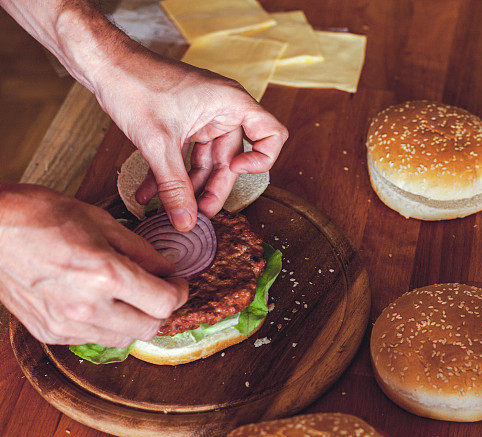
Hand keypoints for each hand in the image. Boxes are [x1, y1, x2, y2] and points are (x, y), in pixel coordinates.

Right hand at [0, 185, 188, 346]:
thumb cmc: (40, 216)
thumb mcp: (102, 222)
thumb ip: (142, 251)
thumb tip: (168, 269)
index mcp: (105, 275)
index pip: (164, 303)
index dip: (180, 293)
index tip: (178, 283)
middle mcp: (87, 306)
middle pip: (150, 329)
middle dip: (161, 310)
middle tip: (159, 291)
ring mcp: (65, 325)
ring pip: (123, 340)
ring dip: (134, 321)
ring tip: (128, 297)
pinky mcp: (48, 334)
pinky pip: (92, 339)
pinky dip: (105, 325)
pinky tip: (98, 302)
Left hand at [94, 52, 287, 230]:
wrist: (104, 63)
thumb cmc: (134, 83)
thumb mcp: (158, 143)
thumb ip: (174, 186)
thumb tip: (187, 222)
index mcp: (230, 103)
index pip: (272, 134)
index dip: (262, 160)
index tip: (236, 172)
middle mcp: (222, 110)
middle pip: (233, 159)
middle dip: (215, 188)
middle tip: (199, 214)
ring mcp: (202, 117)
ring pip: (208, 162)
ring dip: (190, 187)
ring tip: (174, 210)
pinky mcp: (183, 124)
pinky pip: (186, 156)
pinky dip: (171, 175)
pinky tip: (150, 195)